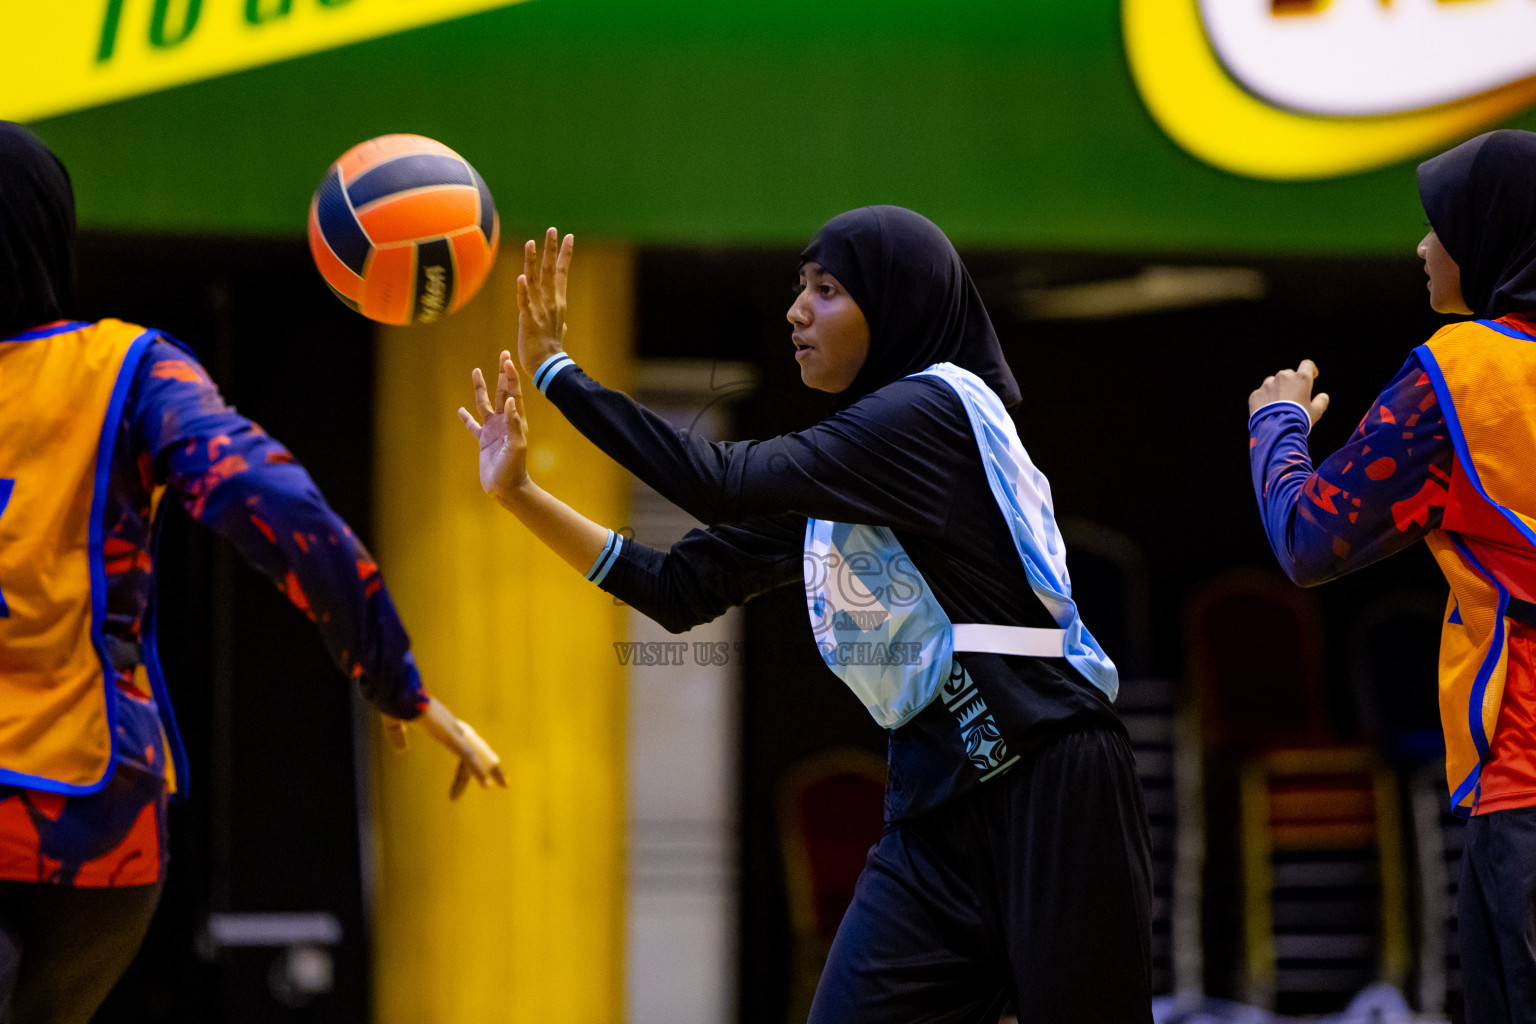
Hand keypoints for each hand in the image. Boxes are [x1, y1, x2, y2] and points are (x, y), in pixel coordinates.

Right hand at [382, 697, 506, 799]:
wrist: (396, 692)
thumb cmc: (393, 701)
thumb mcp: (394, 723)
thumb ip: (397, 735)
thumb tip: (401, 750)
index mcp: (442, 725)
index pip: (460, 749)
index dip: (466, 767)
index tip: (461, 784)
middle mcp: (452, 727)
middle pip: (477, 750)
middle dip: (491, 766)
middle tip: (504, 783)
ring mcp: (452, 731)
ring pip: (476, 754)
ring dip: (490, 770)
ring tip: (502, 785)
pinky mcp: (449, 735)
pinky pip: (467, 756)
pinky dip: (478, 770)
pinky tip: (486, 784)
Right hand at [459, 350, 528, 504]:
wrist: (507, 488)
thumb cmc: (514, 468)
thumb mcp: (516, 446)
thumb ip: (513, 424)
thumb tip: (510, 401)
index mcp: (515, 421)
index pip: (513, 393)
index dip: (510, 377)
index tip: (507, 360)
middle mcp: (505, 422)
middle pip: (502, 392)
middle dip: (502, 374)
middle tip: (503, 354)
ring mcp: (493, 430)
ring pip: (485, 404)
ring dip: (481, 388)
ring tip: (476, 371)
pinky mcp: (483, 441)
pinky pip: (473, 426)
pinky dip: (467, 417)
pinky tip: (461, 410)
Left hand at [516, 227, 572, 374]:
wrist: (547, 366)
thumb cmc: (550, 349)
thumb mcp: (557, 330)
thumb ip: (557, 319)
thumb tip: (562, 320)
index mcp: (557, 302)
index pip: (562, 273)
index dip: (565, 254)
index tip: (569, 236)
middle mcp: (550, 302)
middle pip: (551, 270)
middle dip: (551, 249)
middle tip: (552, 229)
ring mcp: (539, 310)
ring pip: (535, 281)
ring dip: (533, 262)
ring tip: (531, 243)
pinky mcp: (528, 320)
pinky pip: (525, 303)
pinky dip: (523, 291)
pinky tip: (521, 278)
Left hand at [1249, 359, 1329, 426]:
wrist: (1276, 429)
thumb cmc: (1299, 419)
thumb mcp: (1315, 412)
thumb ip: (1321, 402)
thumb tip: (1323, 397)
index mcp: (1301, 378)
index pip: (1307, 365)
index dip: (1310, 369)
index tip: (1312, 376)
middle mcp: (1283, 377)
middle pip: (1289, 374)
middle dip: (1291, 383)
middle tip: (1293, 398)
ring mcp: (1267, 385)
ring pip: (1273, 382)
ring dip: (1277, 389)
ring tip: (1279, 405)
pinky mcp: (1256, 394)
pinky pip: (1261, 394)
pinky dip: (1264, 399)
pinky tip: (1268, 411)